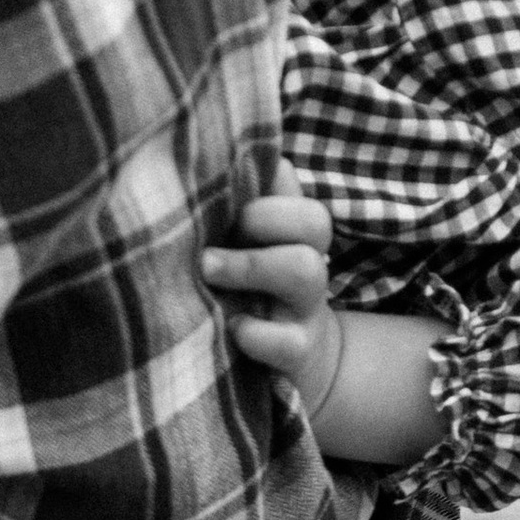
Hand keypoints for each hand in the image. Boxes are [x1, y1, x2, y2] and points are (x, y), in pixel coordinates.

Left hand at [204, 191, 345, 414]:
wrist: (285, 367)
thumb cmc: (249, 295)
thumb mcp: (243, 250)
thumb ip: (235, 204)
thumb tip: (215, 151)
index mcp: (292, 235)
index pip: (293, 185)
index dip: (263, 190)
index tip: (218, 207)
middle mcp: (306, 265)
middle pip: (313, 221)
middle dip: (261, 218)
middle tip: (209, 240)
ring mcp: (304, 311)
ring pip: (306, 270)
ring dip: (251, 265)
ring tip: (206, 270)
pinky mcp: (296, 356)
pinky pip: (287, 342)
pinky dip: (256, 334)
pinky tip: (231, 329)